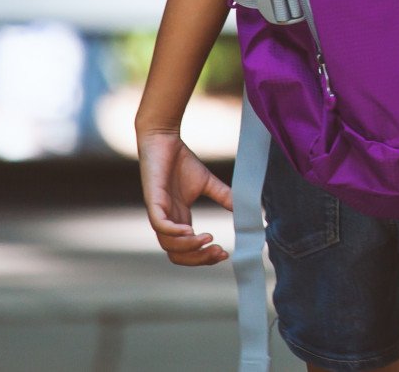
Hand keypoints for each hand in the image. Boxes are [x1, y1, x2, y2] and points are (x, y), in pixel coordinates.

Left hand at [138, 129, 234, 265]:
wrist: (163, 139)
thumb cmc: (181, 161)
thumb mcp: (207, 183)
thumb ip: (223, 196)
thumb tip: (245, 208)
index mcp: (179, 220)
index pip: (187, 251)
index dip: (204, 257)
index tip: (225, 253)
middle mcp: (168, 221)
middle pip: (177, 255)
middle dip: (199, 258)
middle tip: (218, 251)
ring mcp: (159, 212)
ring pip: (168, 245)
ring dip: (190, 247)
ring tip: (208, 238)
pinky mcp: (153, 201)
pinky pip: (160, 225)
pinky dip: (174, 233)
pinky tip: (190, 230)